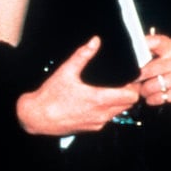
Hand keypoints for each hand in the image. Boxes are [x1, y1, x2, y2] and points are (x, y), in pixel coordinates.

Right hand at [15, 36, 140, 135]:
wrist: (37, 117)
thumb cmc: (50, 96)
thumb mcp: (66, 71)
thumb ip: (83, 55)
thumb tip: (95, 41)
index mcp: (99, 99)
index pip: (131, 96)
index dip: (133, 87)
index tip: (128, 79)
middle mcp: (101, 113)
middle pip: (128, 105)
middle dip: (128, 94)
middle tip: (121, 83)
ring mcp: (97, 123)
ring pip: (118, 112)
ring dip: (118, 103)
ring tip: (110, 91)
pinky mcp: (92, 128)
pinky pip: (107, 119)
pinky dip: (107, 110)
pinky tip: (96, 102)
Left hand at [138, 33, 170, 107]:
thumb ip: (160, 49)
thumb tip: (136, 50)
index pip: (153, 42)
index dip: (139, 47)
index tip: (130, 56)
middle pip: (145, 70)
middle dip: (136, 78)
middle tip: (133, 81)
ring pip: (150, 86)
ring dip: (143, 91)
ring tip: (144, 90)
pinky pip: (159, 98)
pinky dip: (152, 99)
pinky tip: (153, 97)